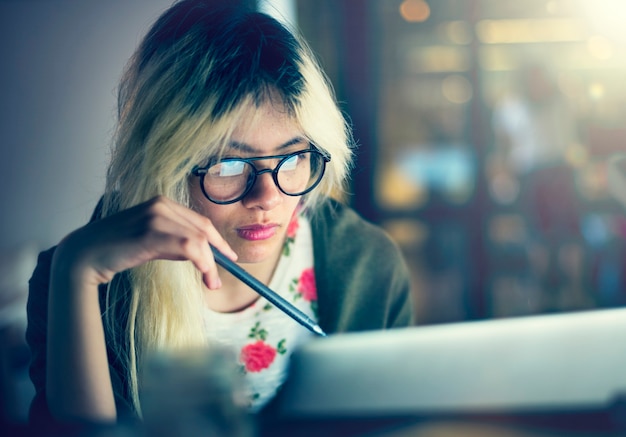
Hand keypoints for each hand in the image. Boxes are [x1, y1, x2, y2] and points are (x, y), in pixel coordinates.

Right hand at [56, 195, 236, 289]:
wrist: (85, 254)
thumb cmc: (118, 250)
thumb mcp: (151, 240)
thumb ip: (174, 241)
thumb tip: (202, 254)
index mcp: (162, 203)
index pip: (200, 221)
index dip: (218, 239)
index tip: (229, 255)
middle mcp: (161, 205)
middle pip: (203, 229)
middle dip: (219, 252)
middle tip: (225, 274)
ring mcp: (155, 216)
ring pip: (198, 239)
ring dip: (211, 264)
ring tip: (212, 283)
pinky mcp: (150, 232)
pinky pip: (189, 247)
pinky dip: (202, 263)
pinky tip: (204, 276)